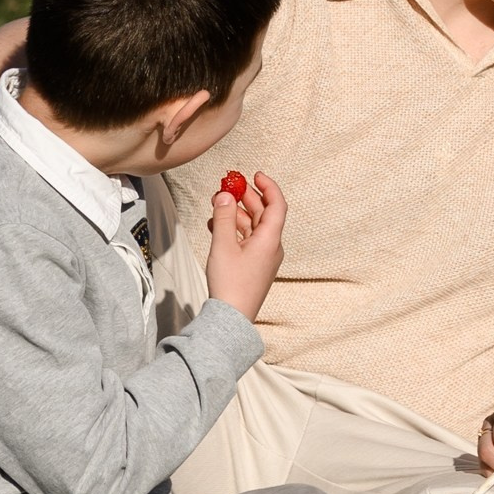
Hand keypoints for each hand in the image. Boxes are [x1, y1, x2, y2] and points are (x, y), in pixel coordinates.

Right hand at [205, 171, 287, 324]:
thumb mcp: (223, 246)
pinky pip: (247, 240)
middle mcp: (271, 246)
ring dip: (237, 213)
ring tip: (217, 204)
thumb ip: (224, 217)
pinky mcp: (253, 266)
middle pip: (263, 214)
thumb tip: (227, 194)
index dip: (268, 186)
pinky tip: (217, 225)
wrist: (231, 319)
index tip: (254, 174)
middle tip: (229, 186)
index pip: (277, 204)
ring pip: (253, 226)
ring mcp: (263, 257)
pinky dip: (234, 229)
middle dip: (247, 197)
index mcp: (271, 239)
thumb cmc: (230, 284)